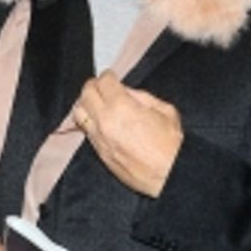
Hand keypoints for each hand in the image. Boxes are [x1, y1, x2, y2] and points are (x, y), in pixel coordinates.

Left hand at [73, 71, 183, 196]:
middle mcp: (105, 121)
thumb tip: (126, 92)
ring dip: (86, 104)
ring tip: (95, 103)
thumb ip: (141, 97)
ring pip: (79, 114)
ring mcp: (100, 139)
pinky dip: (90, 123)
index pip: (103, 82)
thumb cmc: (171, 145)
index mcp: (122, 106)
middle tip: (100, 86)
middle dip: (93, 86)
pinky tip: (99, 122)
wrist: (169, 174)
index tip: (110, 77)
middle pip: (86, 94)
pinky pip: (87, 132)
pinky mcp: (100, 154)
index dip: (107, 76)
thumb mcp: (164, 110)